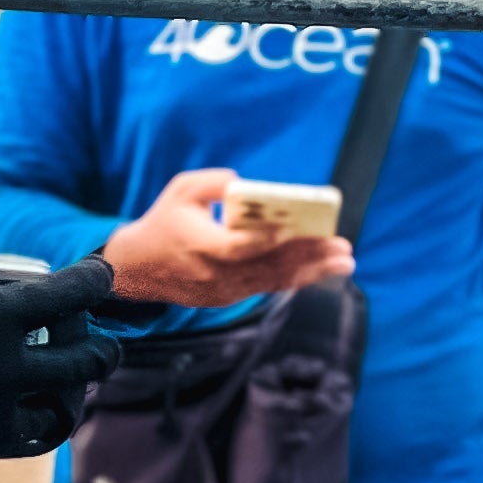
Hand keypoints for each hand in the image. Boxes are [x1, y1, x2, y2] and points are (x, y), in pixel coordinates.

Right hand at [102, 168, 356, 310]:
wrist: (138, 268)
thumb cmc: (165, 220)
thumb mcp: (181, 190)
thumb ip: (213, 183)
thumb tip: (245, 184)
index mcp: (200, 245)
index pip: (238, 247)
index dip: (266, 240)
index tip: (293, 230)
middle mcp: (214, 274)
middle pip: (267, 269)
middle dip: (308, 258)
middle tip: (343, 248)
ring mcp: (222, 291)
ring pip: (272, 283)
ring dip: (311, 273)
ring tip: (344, 262)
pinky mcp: (227, 298)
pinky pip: (265, 288)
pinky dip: (294, 279)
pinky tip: (320, 270)